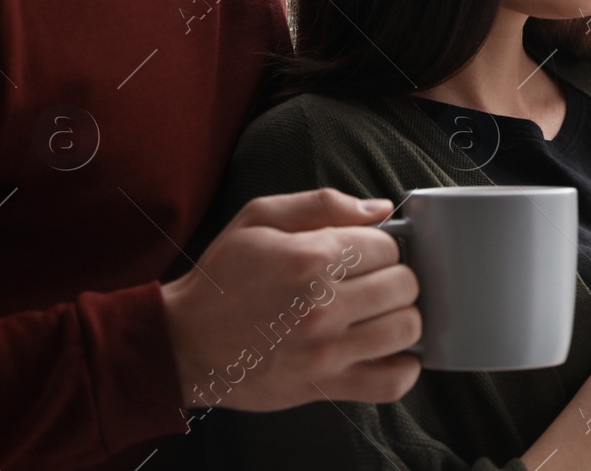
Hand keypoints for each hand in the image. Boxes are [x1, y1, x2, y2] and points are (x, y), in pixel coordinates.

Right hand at [161, 189, 422, 413]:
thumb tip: (381, 208)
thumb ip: (324, 203)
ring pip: (407, 328)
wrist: (183, 342)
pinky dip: (404, 368)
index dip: (380, 247)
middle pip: (404, 285)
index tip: (363, 256)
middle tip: (371, 284)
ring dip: (400, 318)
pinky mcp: (324, 387)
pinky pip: (391, 383)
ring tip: (378, 315)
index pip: (388, 245)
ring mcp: (326, 350)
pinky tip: (390, 353)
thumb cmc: (223, 277)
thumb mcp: (259, 217)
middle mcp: (322, 304)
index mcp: (309, 257)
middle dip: (394, 278)